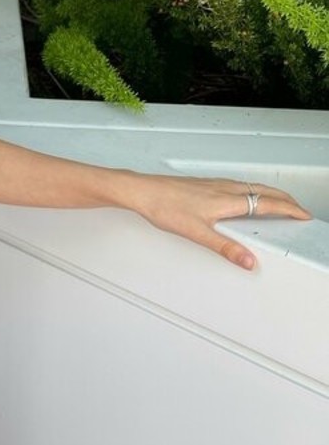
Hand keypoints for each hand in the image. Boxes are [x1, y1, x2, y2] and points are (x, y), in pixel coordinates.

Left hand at [129, 173, 311, 271]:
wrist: (141, 190)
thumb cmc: (163, 206)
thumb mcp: (196, 233)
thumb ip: (224, 247)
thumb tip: (247, 260)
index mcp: (226, 199)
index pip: (267, 202)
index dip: (289, 209)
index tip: (303, 214)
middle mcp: (223, 188)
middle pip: (264, 190)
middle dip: (286, 199)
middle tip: (298, 209)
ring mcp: (214, 184)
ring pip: (251, 186)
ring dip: (270, 193)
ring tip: (279, 203)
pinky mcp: (205, 184)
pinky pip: (239, 185)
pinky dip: (253, 191)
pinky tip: (245, 198)